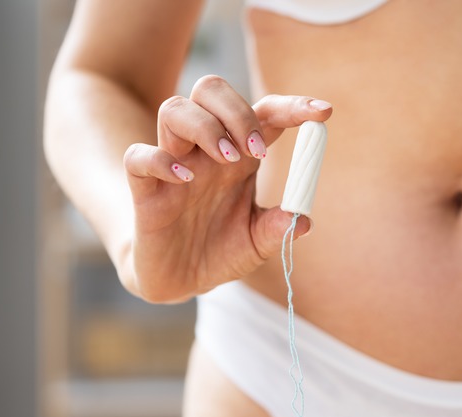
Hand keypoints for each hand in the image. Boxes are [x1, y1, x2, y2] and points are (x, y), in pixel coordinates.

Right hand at [122, 75, 332, 302]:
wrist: (180, 282)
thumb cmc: (220, 252)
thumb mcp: (257, 244)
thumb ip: (277, 230)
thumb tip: (303, 220)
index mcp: (240, 157)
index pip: (265, 113)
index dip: (293, 107)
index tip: (323, 112)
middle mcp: (206, 151)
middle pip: (212, 91)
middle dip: (239, 110)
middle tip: (258, 150)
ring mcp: (173, 163)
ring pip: (174, 109)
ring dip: (206, 127)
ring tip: (227, 161)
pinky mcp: (144, 187)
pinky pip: (138, 155)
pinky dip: (159, 160)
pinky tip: (182, 180)